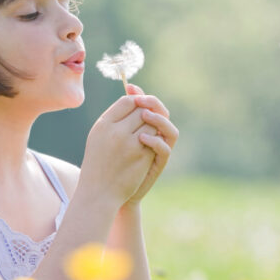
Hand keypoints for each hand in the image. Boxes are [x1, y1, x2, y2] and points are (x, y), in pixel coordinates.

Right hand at [77, 93, 157, 207]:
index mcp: (103, 124)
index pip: (127, 101)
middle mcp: (116, 132)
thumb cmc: (98, 162)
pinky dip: (154, 144)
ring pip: (152, 125)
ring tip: (142, 140)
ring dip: (152, 130)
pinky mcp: (142, 157)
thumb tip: (135, 95)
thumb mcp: (99, 136)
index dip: (137, 104)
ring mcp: (130, 144)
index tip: (138, 111)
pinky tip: (145, 152)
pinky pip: (156, 141)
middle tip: (142, 127)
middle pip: (142, 110)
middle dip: (146, 117)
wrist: (98, 193)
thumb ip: (115, 117)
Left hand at [121, 84, 178, 210]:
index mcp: (145, 127)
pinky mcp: (158, 164)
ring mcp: (158, 151)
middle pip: (163, 114)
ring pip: (171, 130)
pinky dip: (155, 141)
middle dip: (153, 104)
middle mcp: (156, 137)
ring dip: (159, 120)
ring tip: (144, 115)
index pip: (151, 105)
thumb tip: (123, 91)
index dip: (143, 94)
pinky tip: (141, 138)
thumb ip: (119, 115)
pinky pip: (165, 149)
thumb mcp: (112, 134)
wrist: (109, 191)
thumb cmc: (109, 161)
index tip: (130, 88)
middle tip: (140, 100)